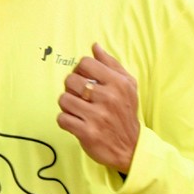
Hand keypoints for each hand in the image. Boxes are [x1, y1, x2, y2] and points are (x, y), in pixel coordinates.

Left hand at [58, 42, 139, 171]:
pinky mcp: (87, 133)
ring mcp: (97, 116)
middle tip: (80, 97)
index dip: (80, 71)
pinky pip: (62, 119)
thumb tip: (95, 46)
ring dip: (68, 106)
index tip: (85, 80)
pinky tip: (76, 122)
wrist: (131, 147)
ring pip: (64, 99)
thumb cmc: (126, 113)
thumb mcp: (127, 85)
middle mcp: (108, 98)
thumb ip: (111, 64)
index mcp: (118, 83)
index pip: (85, 63)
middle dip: (72, 88)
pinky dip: (66, 121)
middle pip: (70, 80)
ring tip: (78, 110)